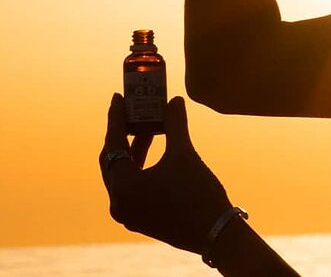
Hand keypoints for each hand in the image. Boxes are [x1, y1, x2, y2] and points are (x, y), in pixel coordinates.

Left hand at [100, 93, 231, 253]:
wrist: (217, 232)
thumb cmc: (198, 193)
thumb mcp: (184, 154)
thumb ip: (175, 124)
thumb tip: (174, 100)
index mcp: (124, 187)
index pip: (113, 145)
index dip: (115, 118)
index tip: (117, 98)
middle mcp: (119, 204)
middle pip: (113, 161)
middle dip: (123, 134)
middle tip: (131, 112)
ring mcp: (129, 215)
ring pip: (123, 174)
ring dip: (134, 151)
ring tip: (149, 129)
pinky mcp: (140, 220)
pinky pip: (132, 187)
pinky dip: (139, 168)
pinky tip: (154, 153)